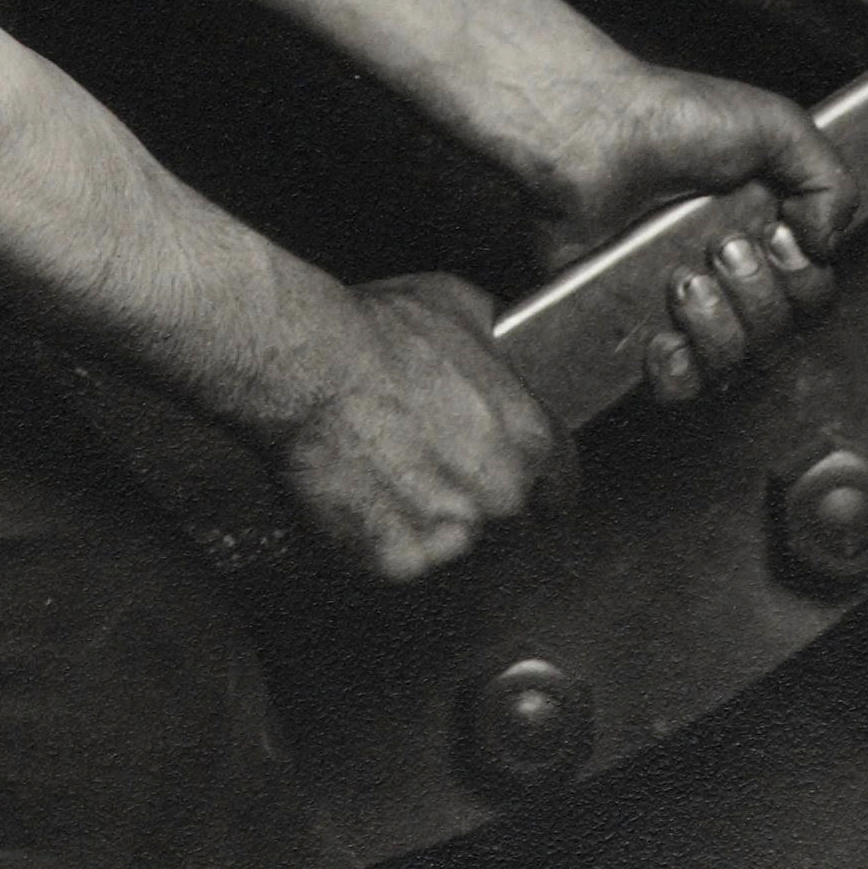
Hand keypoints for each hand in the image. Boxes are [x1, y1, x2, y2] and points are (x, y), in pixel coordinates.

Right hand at [271, 274, 577, 581]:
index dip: (541, 481)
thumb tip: (504, 353)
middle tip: (428, 459)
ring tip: (386, 470)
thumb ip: (499, 351)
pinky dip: (380, 534)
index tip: (525, 483)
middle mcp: (501, 495)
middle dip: (476, 494)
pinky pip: (398, 555)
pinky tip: (360, 492)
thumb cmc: (377, 333)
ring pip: (451, 541)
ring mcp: (450, 535)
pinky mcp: (398, 560)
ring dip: (429, 518)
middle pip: (505, 516)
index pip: (560, 484)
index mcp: (529, 438)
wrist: (307, 367)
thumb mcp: (462, 308)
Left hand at [528, 64, 852, 409]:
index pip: (812, 295)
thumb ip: (828, 180)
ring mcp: (681, 305)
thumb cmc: (671, 116)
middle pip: (778, 334)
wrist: (589, 132)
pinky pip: (675, 385)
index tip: (776, 235)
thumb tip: (829, 244)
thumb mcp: (775, 124)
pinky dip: (678, 371)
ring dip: (718, 325)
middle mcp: (727, 275)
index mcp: (765, 235)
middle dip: (758, 295)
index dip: (803, 278)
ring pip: (732, 362)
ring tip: (683, 278)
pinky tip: (663, 335)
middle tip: (722, 246)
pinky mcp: (632, 326)